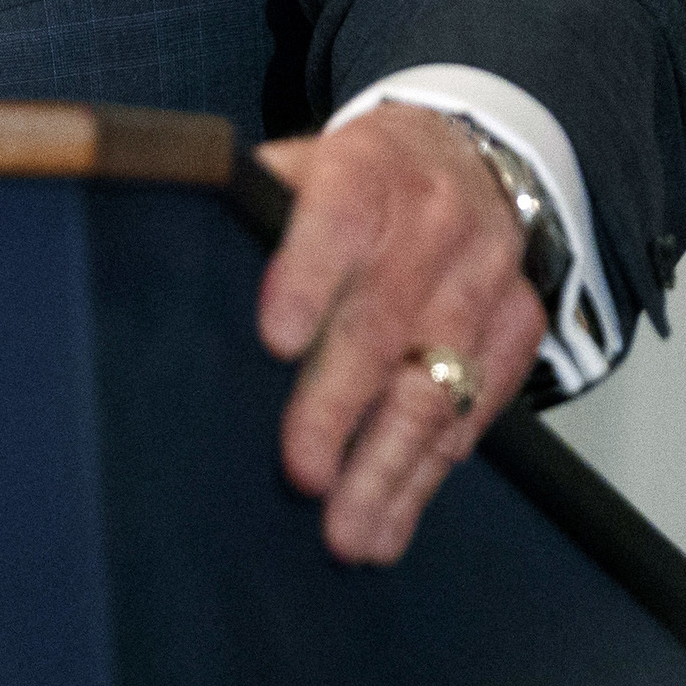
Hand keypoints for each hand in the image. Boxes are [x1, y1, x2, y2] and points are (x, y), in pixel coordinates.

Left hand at [257, 103, 549, 564]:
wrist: (470, 155)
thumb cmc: (360, 174)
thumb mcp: (302, 161)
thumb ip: (250, 204)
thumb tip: (168, 246)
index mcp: (364, 173)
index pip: (334, 224)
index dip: (305, 281)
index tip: (275, 341)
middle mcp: (432, 226)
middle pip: (383, 324)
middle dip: (339, 407)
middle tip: (303, 472)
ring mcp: (483, 280)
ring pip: (438, 384)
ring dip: (390, 465)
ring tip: (352, 530)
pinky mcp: (517, 327)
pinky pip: (478, 408)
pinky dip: (432, 466)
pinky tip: (396, 510)